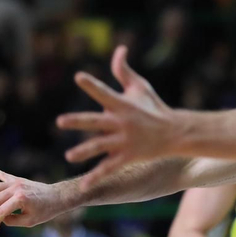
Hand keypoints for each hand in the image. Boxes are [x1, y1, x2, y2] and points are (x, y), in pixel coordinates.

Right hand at [0, 162, 68, 230]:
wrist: (57, 197)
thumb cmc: (46, 211)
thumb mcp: (30, 221)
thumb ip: (13, 221)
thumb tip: (1, 218)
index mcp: (20, 199)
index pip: (1, 212)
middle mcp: (16, 189)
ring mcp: (16, 183)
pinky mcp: (18, 180)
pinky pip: (4, 175)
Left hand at [56, 47, 178, 189]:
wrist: (175, 133)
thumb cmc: (154, 107)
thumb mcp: (140, 87)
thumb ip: (124, 71)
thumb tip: (119, 49)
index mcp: (121, 105)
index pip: (103, 92)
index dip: (91, 85)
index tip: (78, 77)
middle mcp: (121, 123)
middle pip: (95, 122)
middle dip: (78, 121)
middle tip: (60, 122)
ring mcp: (123, 141)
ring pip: (100, 146)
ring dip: (84, 151)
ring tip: (69, 156)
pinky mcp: (127, 157)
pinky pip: (109, 168)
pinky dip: (96, 178)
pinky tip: (84, 187)